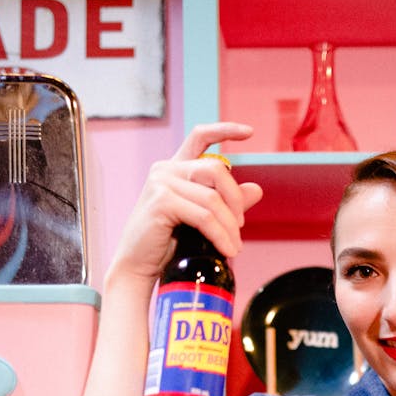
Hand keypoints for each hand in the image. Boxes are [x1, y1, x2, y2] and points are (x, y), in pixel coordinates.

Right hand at [111, 121, 263, 283]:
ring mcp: (161, 183)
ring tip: (234, 248)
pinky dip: (220, 235)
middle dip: (236, 200)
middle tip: (241, 228)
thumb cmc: (167, 242)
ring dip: (229, 227)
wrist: (138, 265)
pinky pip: (204, 217)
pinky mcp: (161, 202)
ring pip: (213, 199)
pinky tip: (227, 250)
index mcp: (175, 168)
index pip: (200, 137)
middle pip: (216, 169)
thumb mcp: (201, 218)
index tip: (249, 132)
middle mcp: (166, 169)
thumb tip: (257, 189)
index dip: (225, 130)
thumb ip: (226, 202)